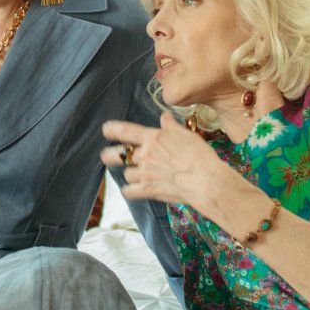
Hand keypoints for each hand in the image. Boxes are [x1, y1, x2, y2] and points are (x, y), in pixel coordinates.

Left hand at [103, 114, 255, 230]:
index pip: (126, 131)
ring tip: (139, 175)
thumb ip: (171, 126)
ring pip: (127, 173)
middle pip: (118, 154)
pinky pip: (129, 191)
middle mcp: (144, 155)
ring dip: (131, 174)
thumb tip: (164, 117)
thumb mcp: (187, 135)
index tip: (106, 130)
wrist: (204, 180)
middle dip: (110, 155)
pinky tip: (134, 190)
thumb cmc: (199, 155)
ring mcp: (144, 173)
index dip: (112, 129)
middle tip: (106, 155)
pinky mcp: (147, 190)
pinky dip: (130, 191)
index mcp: (153, 138)